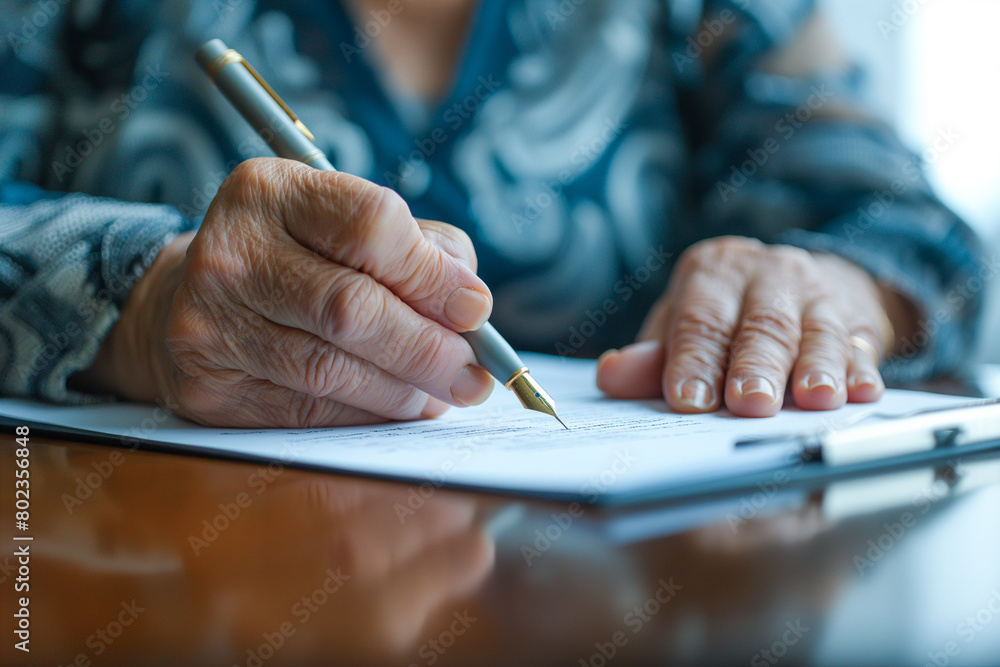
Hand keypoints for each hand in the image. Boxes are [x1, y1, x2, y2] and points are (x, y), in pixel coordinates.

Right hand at [76, 158, 495, 426]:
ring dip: (403, 391)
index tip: (475, 310)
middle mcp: (230, 252)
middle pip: (351, 308)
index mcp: (271, 191)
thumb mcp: (350, 225)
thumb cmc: (298, 258)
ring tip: (440, 395)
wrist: (193, 300)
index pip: (370, 225)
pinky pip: (307, 413)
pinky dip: (365, 416)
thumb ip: (420, 251)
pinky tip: (394, 408)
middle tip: (473, 375)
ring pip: (331, 371)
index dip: (433, 275)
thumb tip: (470, 307)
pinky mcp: (208, 389)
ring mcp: (208, 324)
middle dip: (428, 349)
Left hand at [597, 237, 911, 416]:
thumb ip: (652, 358)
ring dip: (817, 367)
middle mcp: (767, 274)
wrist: (798, 288)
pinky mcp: (857, 319)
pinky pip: (861, 345)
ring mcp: (817, 294)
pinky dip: (863, 370)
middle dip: (756, 366)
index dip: (694, 360)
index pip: (700, 319)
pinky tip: (862, 393)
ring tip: (814, 400)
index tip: (688, 400)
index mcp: (714, 271)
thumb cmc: (726, 317)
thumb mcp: (682, 327)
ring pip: (817, 331)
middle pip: (762, 324)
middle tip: (750, 404)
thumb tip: (611, 377)